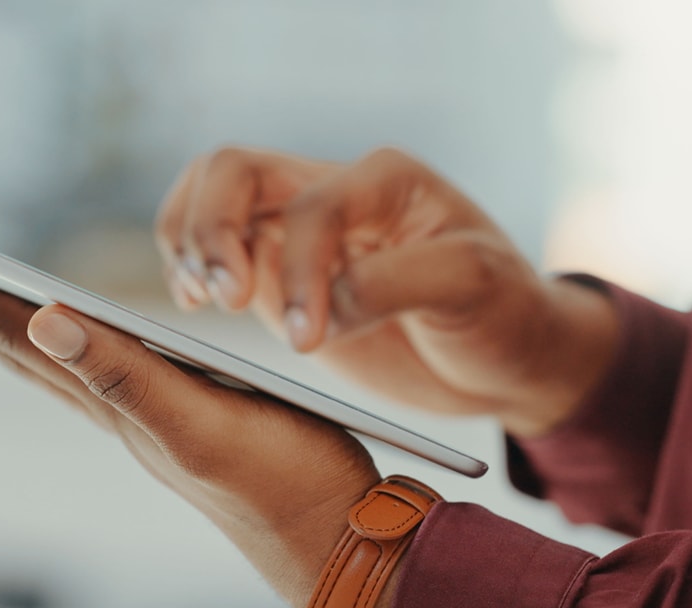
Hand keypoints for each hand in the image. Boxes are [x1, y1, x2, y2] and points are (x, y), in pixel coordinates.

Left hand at [0, 250, 399, 607]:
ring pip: (58, 362)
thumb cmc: (286, 485)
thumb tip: (42, 321)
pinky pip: (104, 373)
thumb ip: (128, 377)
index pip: (16, 339)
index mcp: (117, 404)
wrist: (341, 544)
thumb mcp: (204, 426)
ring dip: (5, 323)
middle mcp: (121, 412)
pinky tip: (76, 340)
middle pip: (21, 348)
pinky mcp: (187, 422)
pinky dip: (71, 343)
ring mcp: (150, 420)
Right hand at [155, 147, 618, 435]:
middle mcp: (333, 190)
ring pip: (209, 196)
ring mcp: (297, 230)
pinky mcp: (278, 273)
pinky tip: (193, 304)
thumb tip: (327, 304)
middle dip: (213, 231)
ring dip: (187, 241)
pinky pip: (210, 248)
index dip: (302, 268)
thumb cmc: (502, 311)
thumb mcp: (474, 287)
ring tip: (196, 299)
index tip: (309, 339)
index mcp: (385, 180)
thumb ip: (399, 283)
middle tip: (223, 300)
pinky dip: (186, 265)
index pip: (314, 205)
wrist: (505, 352)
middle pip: (235, 171)